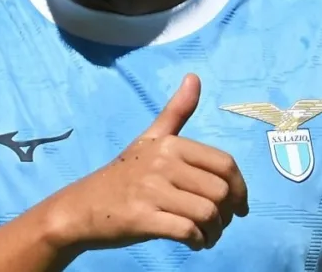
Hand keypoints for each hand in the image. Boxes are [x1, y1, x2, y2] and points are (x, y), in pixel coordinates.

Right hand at [42, 74, 249, 252]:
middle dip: (228, 214)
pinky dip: (198, 242)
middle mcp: (162, 162)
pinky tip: (194, 243)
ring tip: (208, 235)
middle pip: (220, 191)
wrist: (81, 208)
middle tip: (219, 224)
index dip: (240, 188)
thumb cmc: (122, 175)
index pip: (224, 164)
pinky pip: (187, 231)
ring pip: (207, 213)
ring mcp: (151, 191)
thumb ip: (176, 111)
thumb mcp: (149, 139)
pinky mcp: (142, 219)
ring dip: (215, 232)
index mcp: (170, 143)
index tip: (238, 206)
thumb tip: (195, 76)